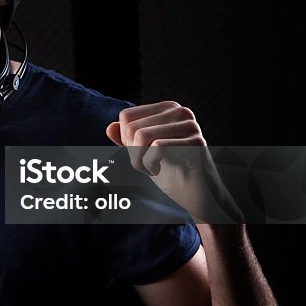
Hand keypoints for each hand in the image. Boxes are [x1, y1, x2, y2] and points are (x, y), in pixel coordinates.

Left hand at [107, 101, 242, 222]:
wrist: (195, 196)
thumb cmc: (169, 172)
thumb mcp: (141, 153)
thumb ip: (125, 139)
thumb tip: (109, 127)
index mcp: (168, 108)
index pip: (126, 116)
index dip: (126, 140)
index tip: (143, 153)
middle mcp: (180, 111)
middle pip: (132, 127)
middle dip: (133, 153)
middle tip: (150, 165)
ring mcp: (190, 125)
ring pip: (142, 136)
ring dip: (140, 161)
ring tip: (156, 168)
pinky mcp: (196, 142)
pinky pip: (156, 148)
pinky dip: (152, 165)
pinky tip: (165, 170)